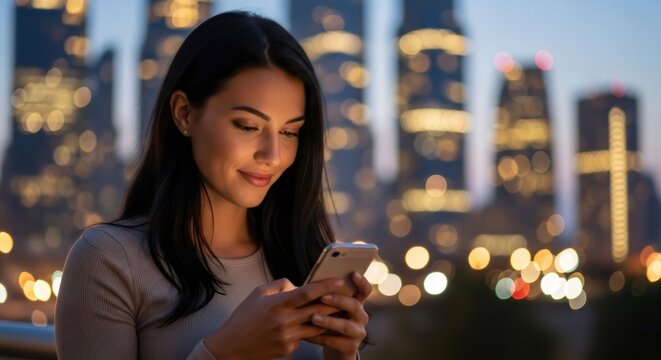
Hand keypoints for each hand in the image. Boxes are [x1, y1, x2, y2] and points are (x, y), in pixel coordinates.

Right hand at [204, 278, 344, 359]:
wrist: (232, 347)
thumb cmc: (244, 317)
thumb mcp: (258, 294)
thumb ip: (280, 285)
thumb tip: (299, 285)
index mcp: (276, 304)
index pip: (307, 293)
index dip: (325, 286)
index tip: (339, 281)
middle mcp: (284, 321)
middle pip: (317, 310)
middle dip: (335, 302)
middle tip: (348, 295)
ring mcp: (288, 337)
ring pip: (317, 326)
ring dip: (330, 318)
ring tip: (341, 310)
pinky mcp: (289, 349)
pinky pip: (306, 337)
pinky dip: (312, 330)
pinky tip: (319, 325)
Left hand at [307, 272, 371, 359]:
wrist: (335, 348)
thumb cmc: (330, 320)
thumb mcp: (331, 307)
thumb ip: (326, 294)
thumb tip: (307, 282)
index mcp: (357, 302)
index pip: (365, 290)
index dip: (361, 281)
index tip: (352, 273)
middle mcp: (361, 316)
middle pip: (354, 305)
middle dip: (339, 300)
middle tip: (323, 297)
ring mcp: (358, 332)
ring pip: (345, 325)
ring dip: (329, 321)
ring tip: (313, 317)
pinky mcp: (350, 347)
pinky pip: (335, 342)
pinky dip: (320, 337)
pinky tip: (307, 334)